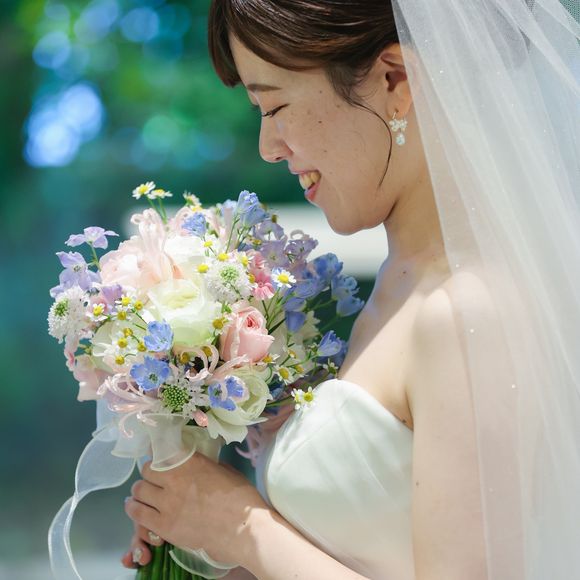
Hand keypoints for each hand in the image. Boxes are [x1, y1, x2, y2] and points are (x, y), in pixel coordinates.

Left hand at [124, 453, 269, 565]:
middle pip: (146, 471)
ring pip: (139, 491)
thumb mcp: (224, 470)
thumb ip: (205, 465)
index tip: (157, 459)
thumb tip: (196, 465)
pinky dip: (134, 508)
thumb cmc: (240, 498)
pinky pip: (138, 514)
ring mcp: (167, 504)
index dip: (157, 455)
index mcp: (191, 462)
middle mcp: (175, 479)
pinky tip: (135, 507)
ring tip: (142, 494)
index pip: (161, 452)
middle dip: (148, 473)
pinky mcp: (164, 526)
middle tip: (153, 479)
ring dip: (140, 491)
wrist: (244, 529)